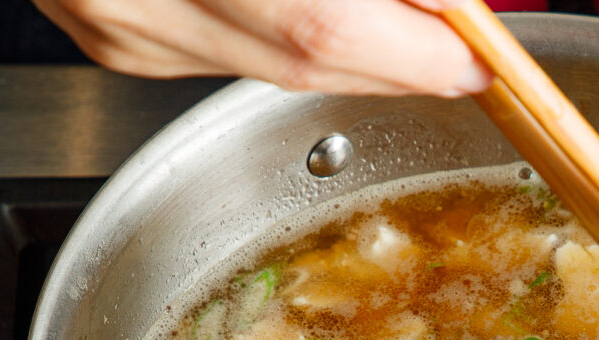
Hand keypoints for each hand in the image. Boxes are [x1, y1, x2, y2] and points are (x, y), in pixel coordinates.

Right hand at [32, 0, 489, 95]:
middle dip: (406, 63)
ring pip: (276, 71)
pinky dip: (299, 48)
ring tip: (418, 44)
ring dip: (362, 62)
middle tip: (468, 57)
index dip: (412, 41)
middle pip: (308, 51)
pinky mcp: (120, 39)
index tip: (478, 42)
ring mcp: (120, 16)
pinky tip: (336, 32)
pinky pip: (233, 62)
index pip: (322, 10)